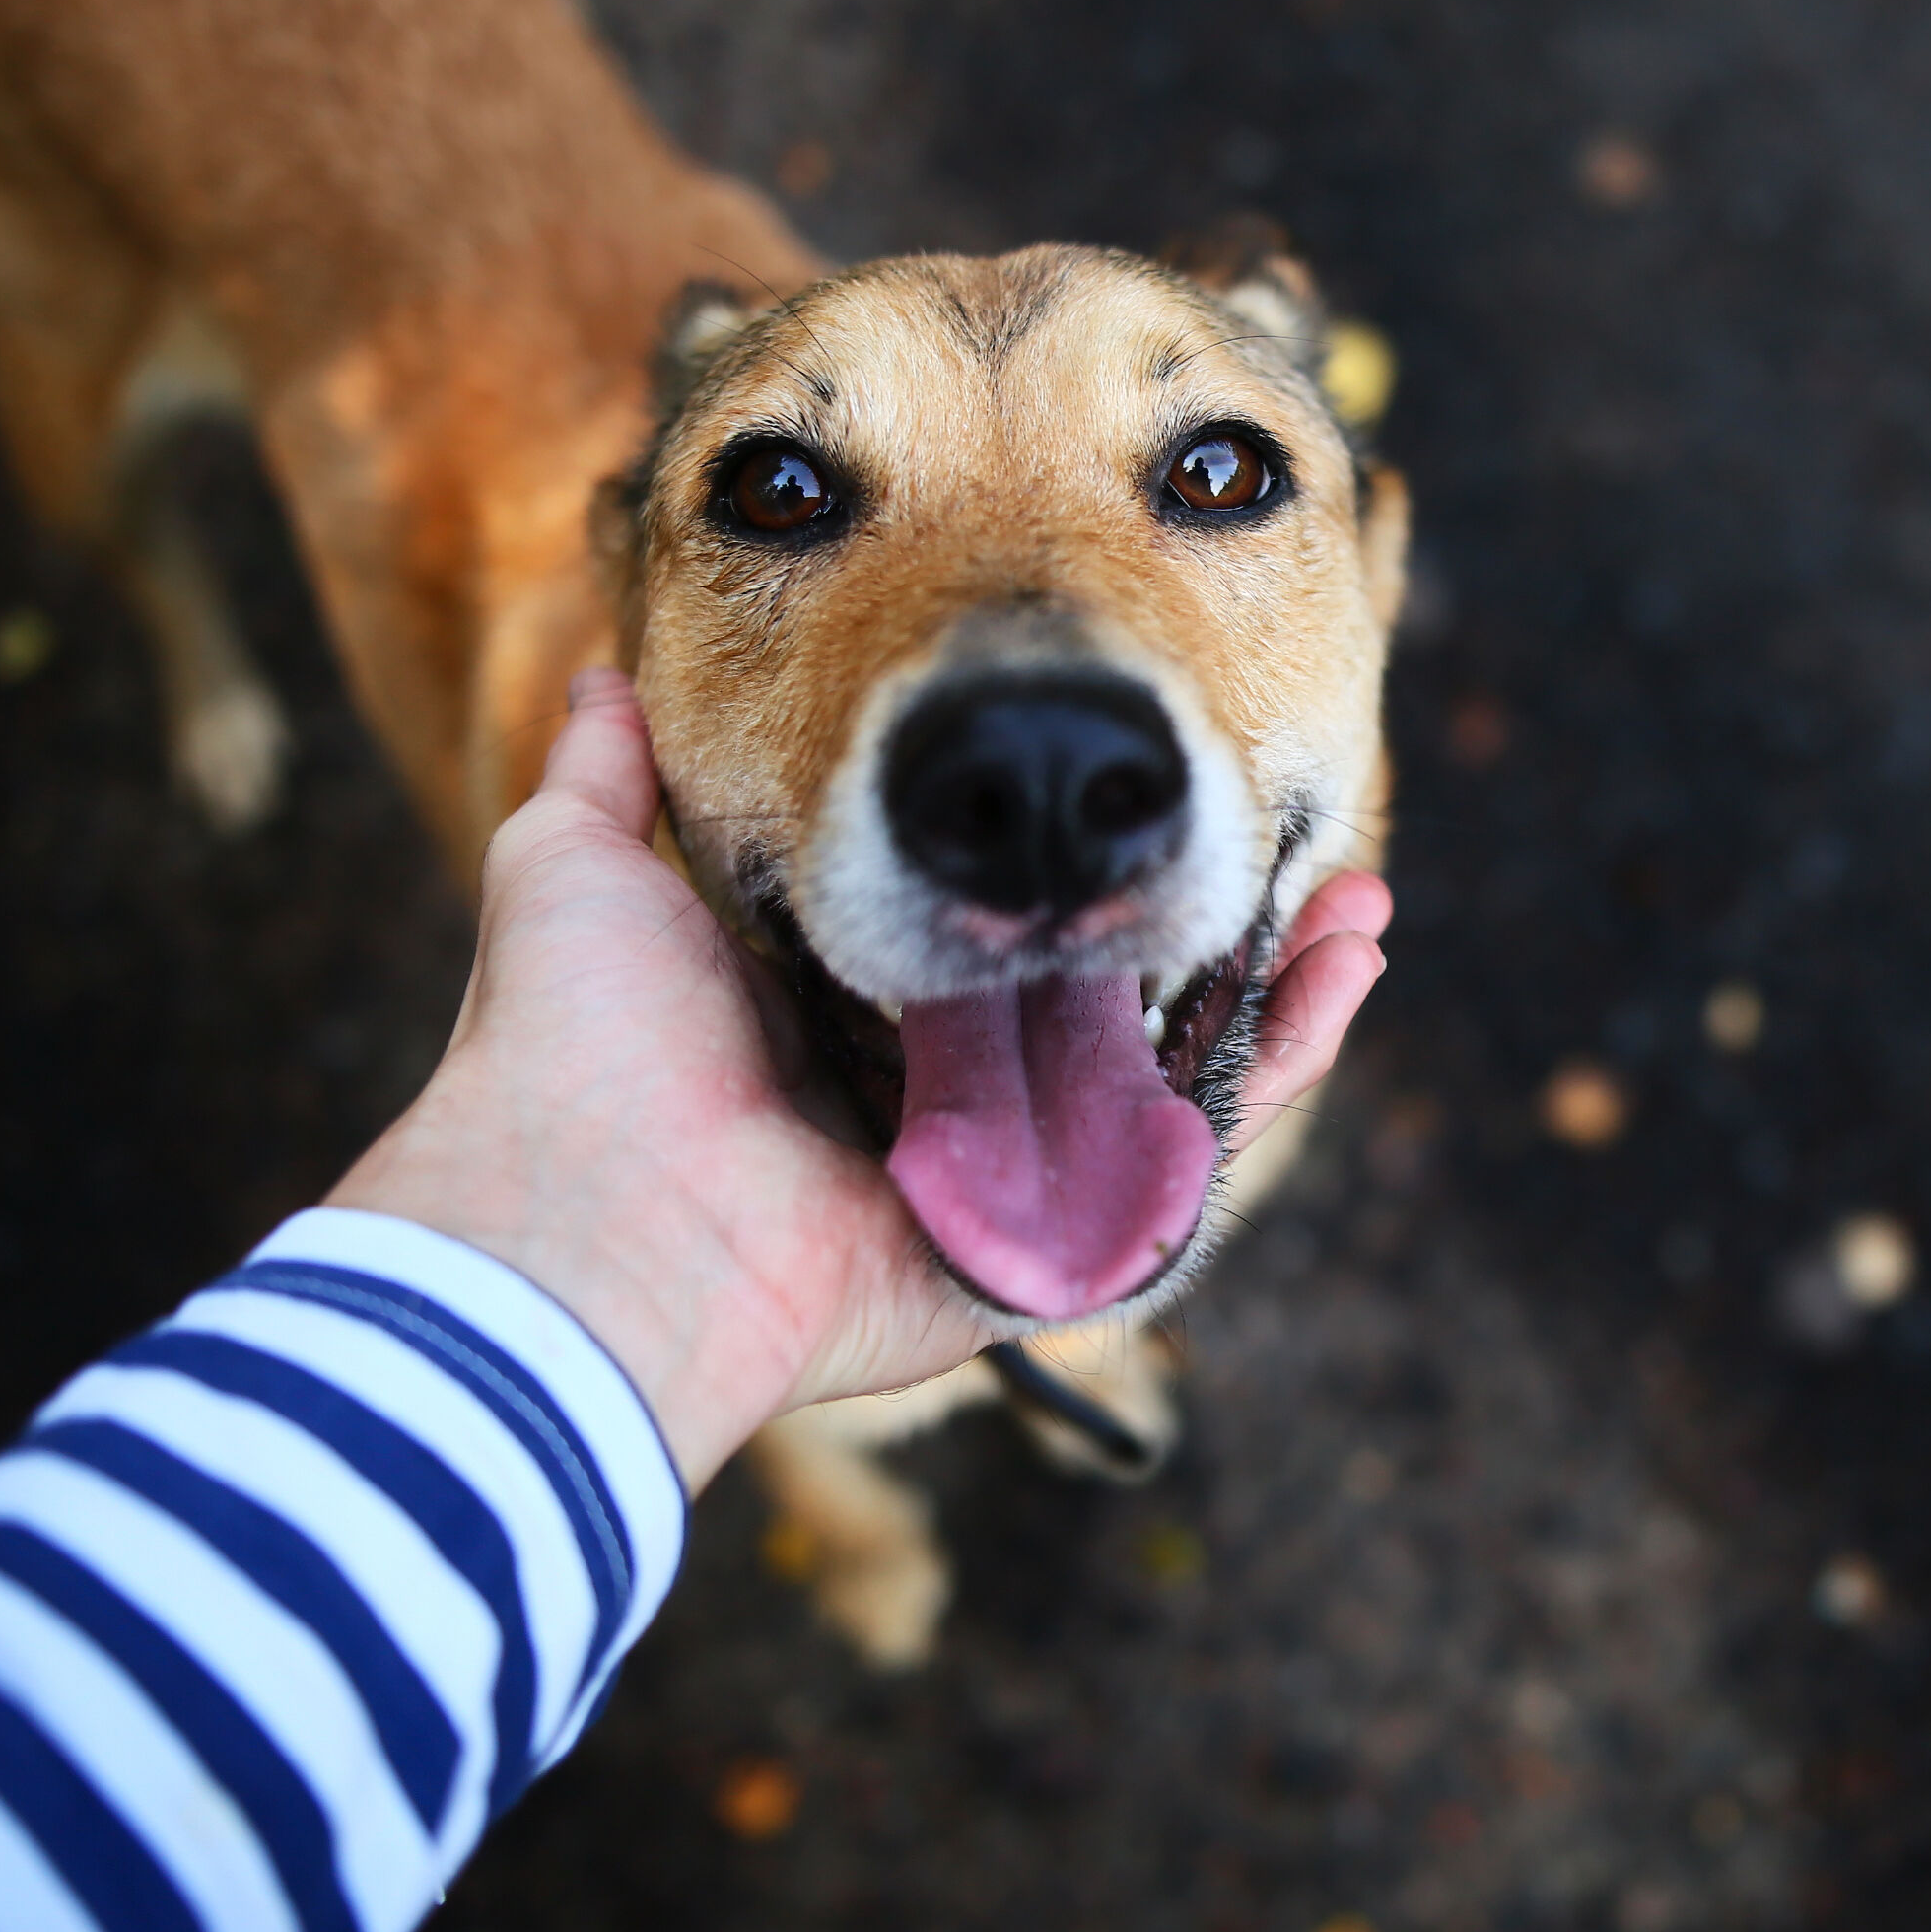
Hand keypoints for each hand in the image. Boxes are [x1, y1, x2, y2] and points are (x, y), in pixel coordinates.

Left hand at [332, 670, 1392, 1488]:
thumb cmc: (576, 1045)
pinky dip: (1277, 1062)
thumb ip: (605, 777)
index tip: (1141, 760)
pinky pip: (1190, 1162)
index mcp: (832, 1012)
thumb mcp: (576, 866)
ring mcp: (998, 1179)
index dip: (1070, 859)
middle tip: (1272, 823)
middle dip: (1202, 917)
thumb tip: (602, 681)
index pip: (986, 928)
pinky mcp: (1044, 1250)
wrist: (592, 1214)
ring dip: (1275, 981)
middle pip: (1105, 1003)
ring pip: (1172, 1076)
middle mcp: (929, 1099)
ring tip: (1354, 893)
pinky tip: (1340, 967)